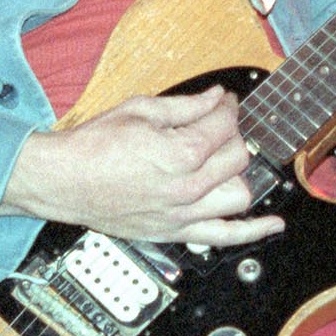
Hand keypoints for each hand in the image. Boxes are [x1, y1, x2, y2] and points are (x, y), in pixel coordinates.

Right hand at [1, 87, 284, 245]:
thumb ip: (186, 106)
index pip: (224, 126)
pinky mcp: (175, 233)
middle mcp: (187, 187)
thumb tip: (216, 98)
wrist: (63, 180)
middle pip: (237, 158)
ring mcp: (183, 214)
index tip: (224, 101)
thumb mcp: (140, 110)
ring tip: (224, 163)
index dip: (228, 107)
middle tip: (217, 128)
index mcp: (179, 152)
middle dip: (231, 136)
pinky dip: (253, 232)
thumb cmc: (93, 146)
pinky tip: (272, 224)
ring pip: (240, 194)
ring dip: (237, 175)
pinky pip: (225, 237)